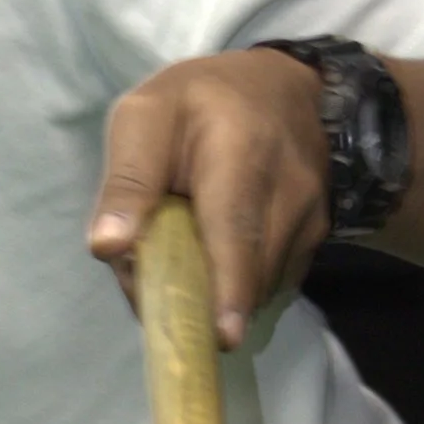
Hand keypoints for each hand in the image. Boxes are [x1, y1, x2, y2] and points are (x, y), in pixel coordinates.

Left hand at [87, 53, 329, 348]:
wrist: (281, 86)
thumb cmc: (198, 101)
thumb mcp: (144, 117)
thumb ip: (127, 182)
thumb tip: (106, 247)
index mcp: (240, 152)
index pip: (236, 229)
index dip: (227, 287)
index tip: (220, 337)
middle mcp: (290, 188)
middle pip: (246, 272)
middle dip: (200, 301)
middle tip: (159, 302)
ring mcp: (311, 216)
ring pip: (259, 285)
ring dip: (215, 293)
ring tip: (183, 259)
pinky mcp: (317, 236)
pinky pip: (273, 281)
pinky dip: (237, 286)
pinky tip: (215, 258)